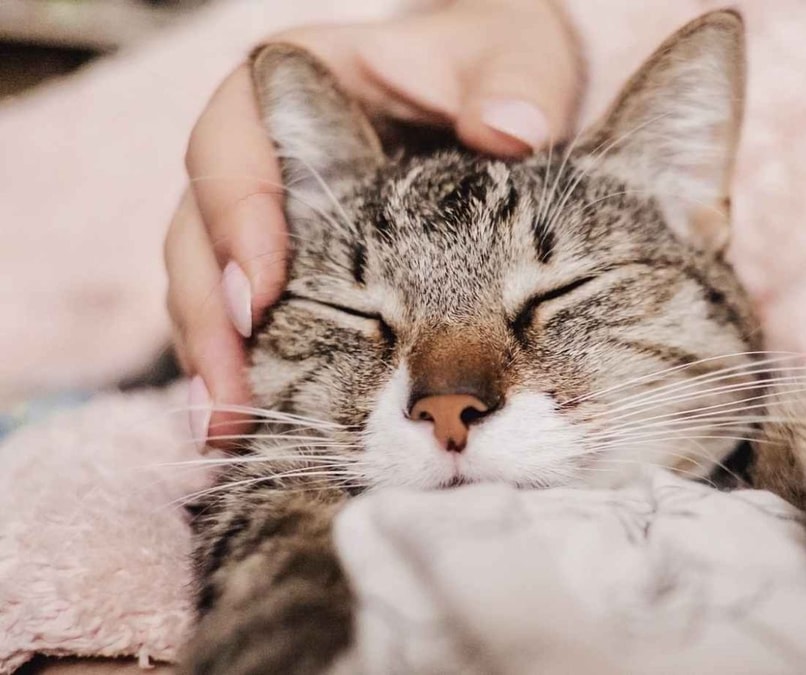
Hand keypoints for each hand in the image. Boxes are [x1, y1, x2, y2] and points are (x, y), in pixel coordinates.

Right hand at [164, 0, 581, 446]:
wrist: (507, 94)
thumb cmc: (501, 68)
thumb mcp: (520, 58)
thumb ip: (519, 83)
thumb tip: (510, 128)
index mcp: (305, 82)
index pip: (237, 136)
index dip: (238, 211)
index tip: (266, 289)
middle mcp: (272, 151)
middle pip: (203, 225)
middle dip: (212, 312)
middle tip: (234, 389)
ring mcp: (275, 214)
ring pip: (212, 282)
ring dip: (216, 357)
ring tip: (229, 430)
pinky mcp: (297, 269)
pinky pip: (249, 320)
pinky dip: (248, 371)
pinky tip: (249, 429)